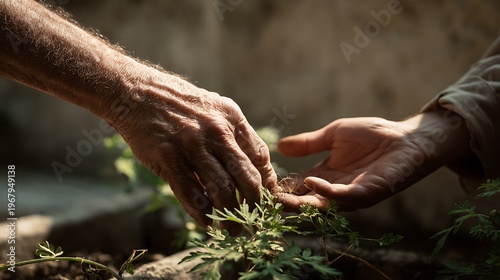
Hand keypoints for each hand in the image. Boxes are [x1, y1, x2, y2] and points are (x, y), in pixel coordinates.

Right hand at [108, 73, 277, 234]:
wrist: (135, 91)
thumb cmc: (177, 104)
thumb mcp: (212, 109)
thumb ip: (231, 136)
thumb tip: (248, 172)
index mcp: (232, 117)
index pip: (260, 156)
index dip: (267, 183)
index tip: (265, 200)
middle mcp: (217, 130)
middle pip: (247, 177)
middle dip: (254, 205)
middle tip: (253, 222)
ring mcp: (192, 144)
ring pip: (222, 189)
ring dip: (229, 215)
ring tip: (231, 230)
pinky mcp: (168, 156)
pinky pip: (191, 193)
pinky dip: (201, 214)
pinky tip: (206, 222)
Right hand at [275, 109, 471, 211]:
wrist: (406, 137)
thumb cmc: (373, 134)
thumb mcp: (333, 135)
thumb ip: (309, 143)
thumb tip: (279, 146)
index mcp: (326, 175)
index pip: (298, 185)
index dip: (282, 184)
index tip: (261, 181)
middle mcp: (336, 189)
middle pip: (306, 200)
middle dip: (287, 201)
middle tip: (266, 197)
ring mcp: (351, 193)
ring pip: (322, 204)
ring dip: (301, 202)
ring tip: (282, 196)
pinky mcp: (368, 192)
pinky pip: (344, 196)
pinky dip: (327, 191)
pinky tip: (312, 180)